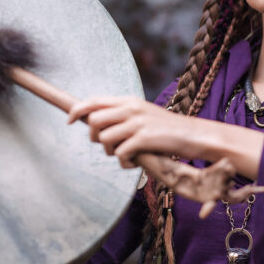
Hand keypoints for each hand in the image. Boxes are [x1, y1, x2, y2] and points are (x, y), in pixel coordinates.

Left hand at [67, 95, 197, 166]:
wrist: (194, 135)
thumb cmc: (167, 131)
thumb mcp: (143, 116)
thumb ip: (122, 116)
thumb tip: (96, 124)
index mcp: (129, 101)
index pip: (93, 100)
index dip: (76, 110)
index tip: (69, 120)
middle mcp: (131, 108)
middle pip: (93, 121)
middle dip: (94, 138)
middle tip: (109, 147)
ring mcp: (138, 123)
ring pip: (104, 139)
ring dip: (111, 153)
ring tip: (126, 156)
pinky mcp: (144, 138)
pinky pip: (120, 154)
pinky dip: (124, 163)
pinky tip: (134, 163)